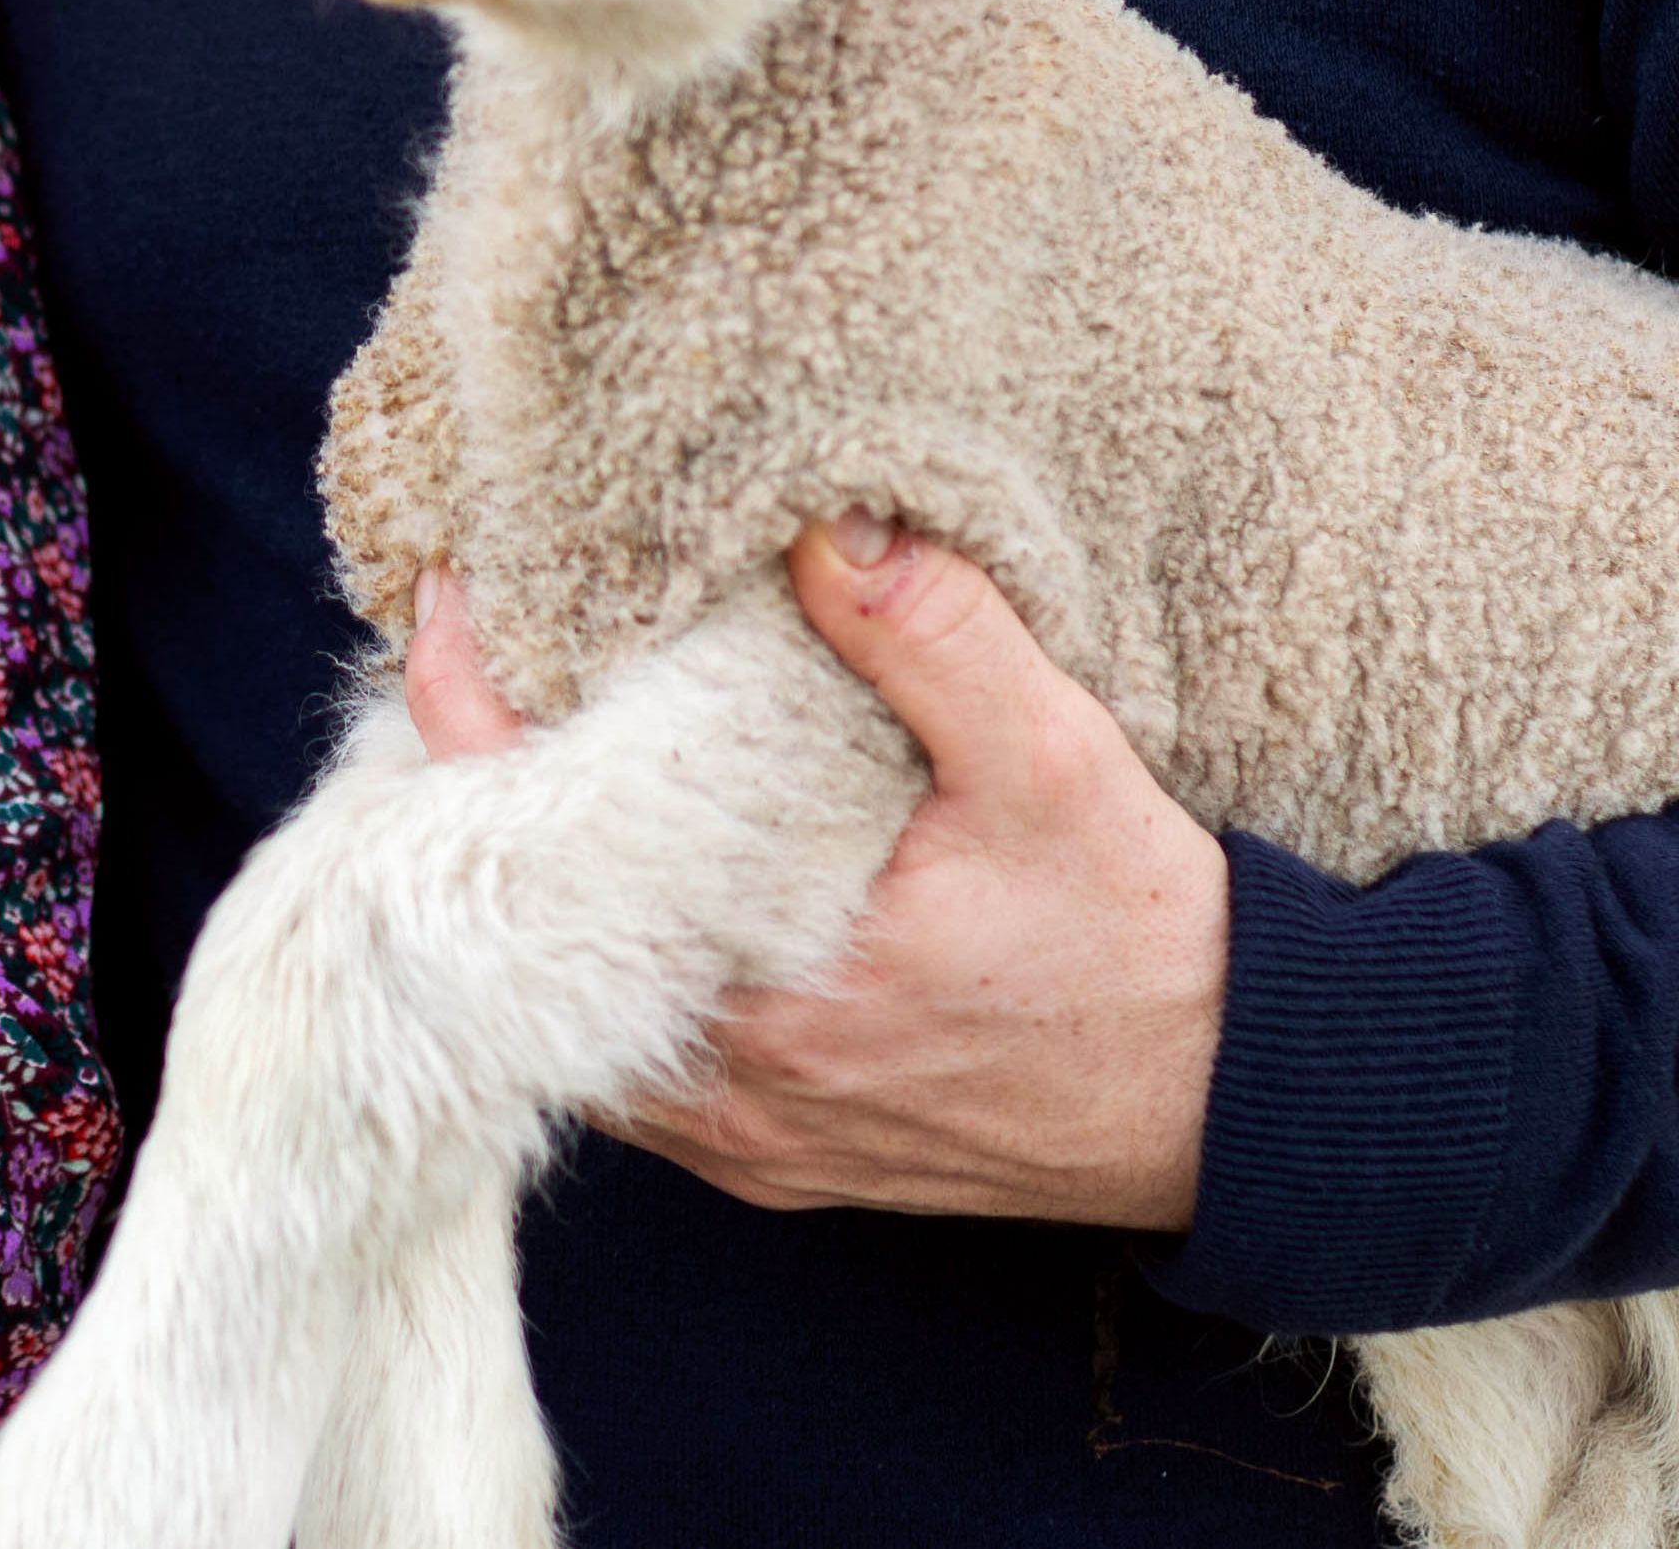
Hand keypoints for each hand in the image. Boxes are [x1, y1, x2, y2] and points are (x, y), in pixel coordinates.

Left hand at [403, 525, 1229, 1232]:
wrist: (1233, 1101)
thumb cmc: (1145, 938)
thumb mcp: (1056, 763)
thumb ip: (936, 639)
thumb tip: (819, 521)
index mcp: (773, 986)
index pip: (554, 845)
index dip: (476, 715)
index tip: (445, 600)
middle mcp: (732, 1084)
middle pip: (529, 938)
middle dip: (488, 794)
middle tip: (468, 653)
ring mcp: (744, 1136)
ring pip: (564, 1014)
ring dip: (539, 891)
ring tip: (526, 748)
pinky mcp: (772, 1158)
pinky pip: (628, 1071)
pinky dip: (594, 975)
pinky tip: (608, 883)